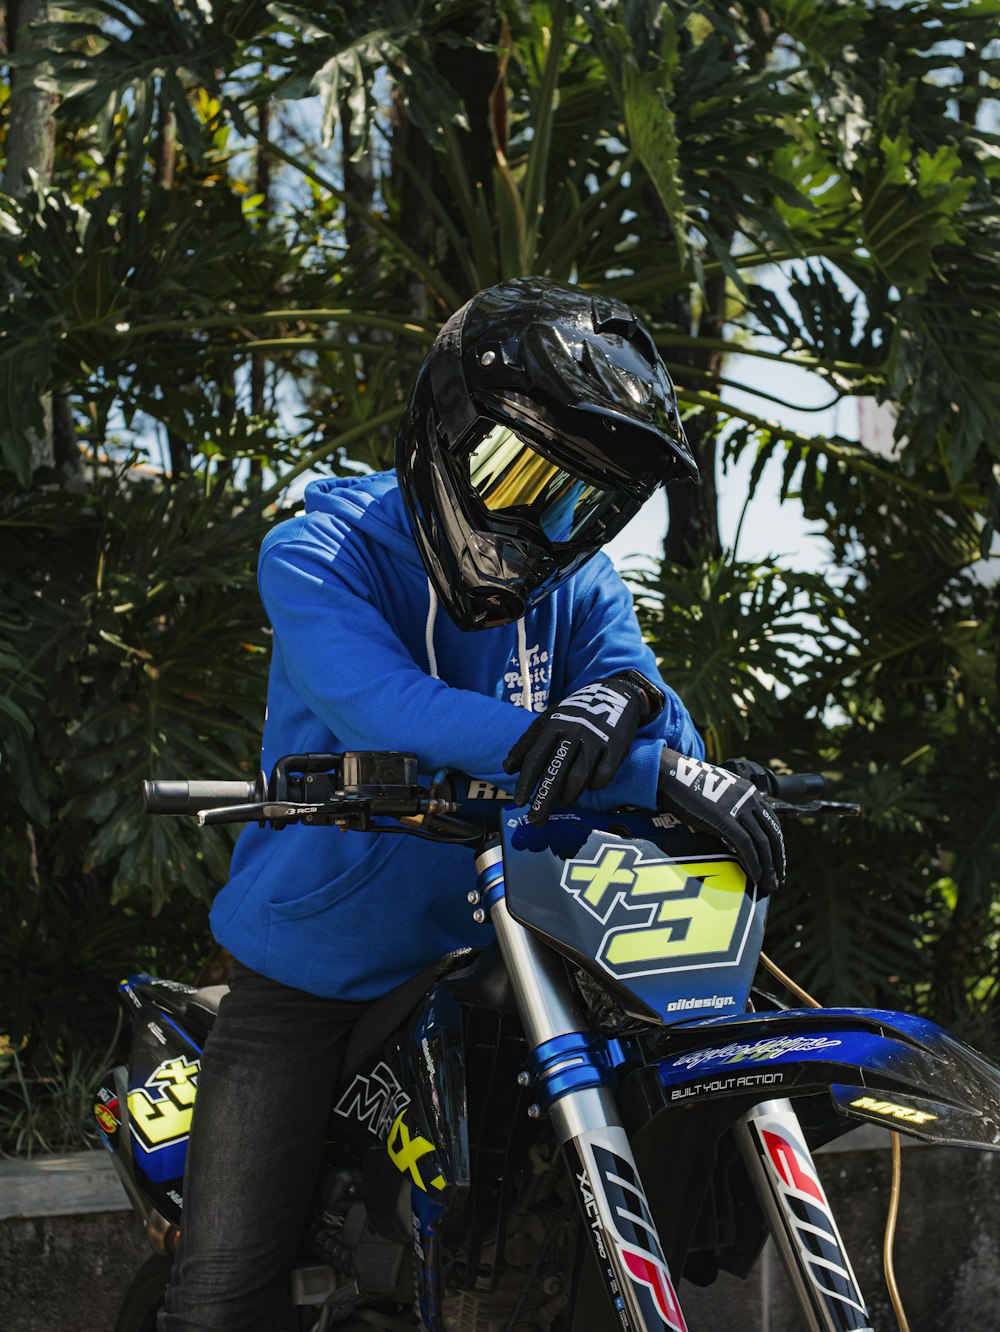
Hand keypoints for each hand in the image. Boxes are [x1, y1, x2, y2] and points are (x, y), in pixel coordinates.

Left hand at [502, 676, 648, 824]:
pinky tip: (589, 786)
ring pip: (579, 777)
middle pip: (556, 772)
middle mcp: (574, 732)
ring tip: (561, 802)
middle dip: (544, 800)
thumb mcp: (548, 720)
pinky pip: (603, 775)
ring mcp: (596, 740)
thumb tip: (508, 769)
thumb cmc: (574, 712)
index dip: (526, 782)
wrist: (614, 695)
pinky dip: (594, 785)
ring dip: (568, 795)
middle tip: (535, 821)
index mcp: (554, 725)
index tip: (518, 802)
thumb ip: (527, 743)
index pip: (536, 758)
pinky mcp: (616, 747)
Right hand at [657, 749, 785, 894]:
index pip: (772, 822)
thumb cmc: (688, 787)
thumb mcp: (717, 795)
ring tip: (769, 885)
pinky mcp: (725, 818)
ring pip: (762, 842)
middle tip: (777, 880)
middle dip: (777, 860)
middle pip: (772, 834)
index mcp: (749, 791)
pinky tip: (756, 877)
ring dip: (769, 867)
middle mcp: (749, 797)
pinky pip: (746, 845)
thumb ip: (730, 810)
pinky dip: (754, 863)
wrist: (670, 773)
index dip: (777, 846)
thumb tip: (733, 835)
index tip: (776, 863)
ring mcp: (738, 807)